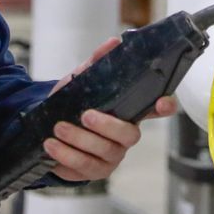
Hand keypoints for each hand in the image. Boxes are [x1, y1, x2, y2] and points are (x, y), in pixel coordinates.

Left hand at [45, 38, 179, 182]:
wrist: (48, 130)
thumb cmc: (74, 105)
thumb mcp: (82, 81)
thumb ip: (96, 63)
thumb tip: (114, 42)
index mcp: (130, 111)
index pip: (157, 109)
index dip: (165, 107)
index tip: (162, 102)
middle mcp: (126, 135)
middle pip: (130, 134)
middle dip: (107, 126)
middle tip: (85, 116)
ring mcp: (113, 155)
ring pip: (105, 151)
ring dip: (79, 140)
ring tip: (59, 128)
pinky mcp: (96, 171)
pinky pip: (85, 166)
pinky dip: (66, 155)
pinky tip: (51, 145)